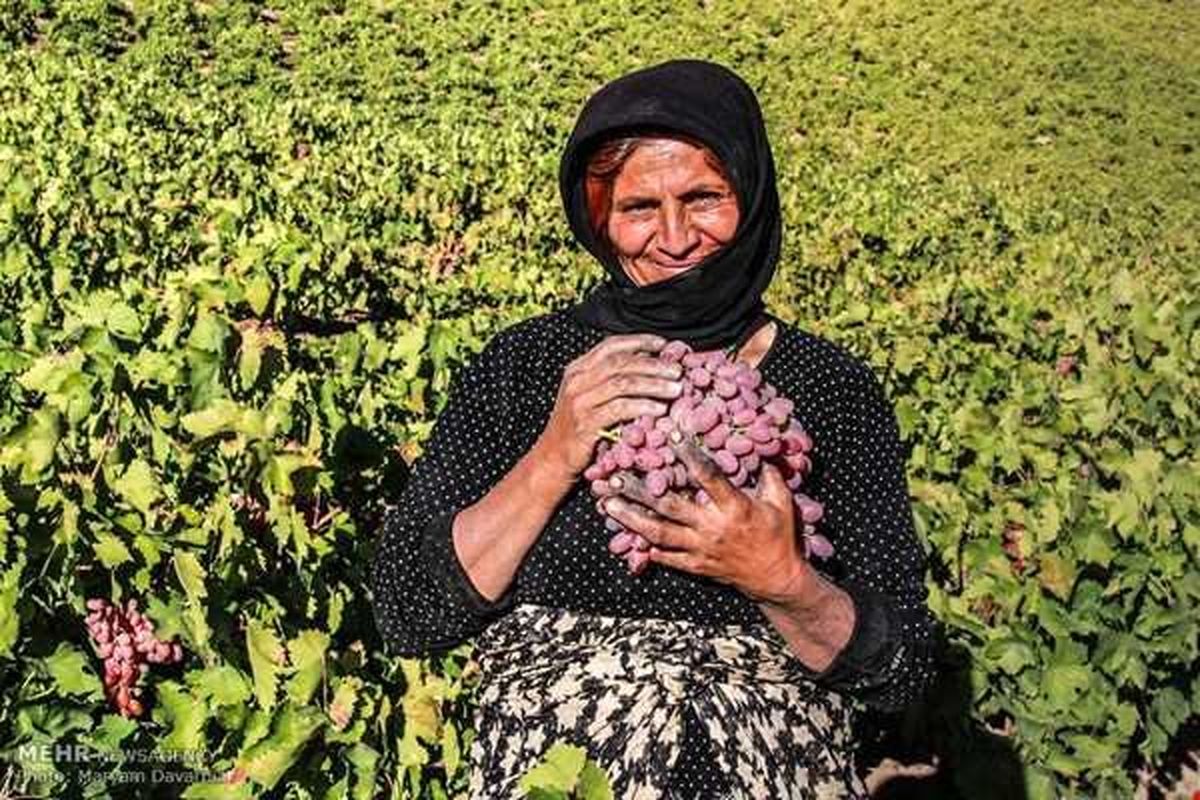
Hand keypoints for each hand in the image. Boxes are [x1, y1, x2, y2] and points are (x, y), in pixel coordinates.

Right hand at [537, 334, 684, 479]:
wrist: (552, 459)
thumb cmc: (577, 428)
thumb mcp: (589, 397)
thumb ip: (609, 380)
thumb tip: (649, 365)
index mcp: (577, 369)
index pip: (610, 345)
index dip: (639, 341)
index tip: (663, 345)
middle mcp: (576, 380)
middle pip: (620, 362)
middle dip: (653, 364)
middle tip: (677, 370)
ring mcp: (579, 401)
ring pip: (623, 383)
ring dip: (654, 384)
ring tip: (676, 389)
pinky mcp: (585, 423)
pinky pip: (620, 409)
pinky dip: (643, 406)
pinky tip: (659, 409)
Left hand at [602, 431, 811, 604]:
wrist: (776, 579)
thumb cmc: (778, 535)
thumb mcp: (781, 501)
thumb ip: (769, 473)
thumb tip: (762, 442)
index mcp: (734, 507)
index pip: (707, 475)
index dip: (688, 453)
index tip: (671, 434)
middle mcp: (711, 528)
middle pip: (669, 505)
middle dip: (639, 490)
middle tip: (616, 475)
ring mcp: (700, 549)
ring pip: (658, 533)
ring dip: (631, 518)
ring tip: (608, 505)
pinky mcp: (695, 565)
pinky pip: (665, 557)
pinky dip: (644, 547)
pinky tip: (625, 535)